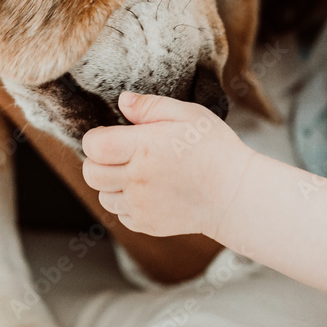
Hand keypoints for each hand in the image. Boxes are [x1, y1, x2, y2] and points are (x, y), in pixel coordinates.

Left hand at [82, 92, 253, 238]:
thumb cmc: (215, 150)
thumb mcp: (189, 115)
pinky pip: (120, 214)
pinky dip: (127, 204)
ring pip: (102, 196)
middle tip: (122, 154)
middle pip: (90, 173)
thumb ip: (150, 106)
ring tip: (138, 173)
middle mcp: (136, 180)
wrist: (236, 196)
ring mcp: (140, 206)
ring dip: (112, 184)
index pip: (93, 146)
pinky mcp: (146, 225)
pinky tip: (149, 192)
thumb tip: (122, 101)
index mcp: (143, 148)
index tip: (113, 135)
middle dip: (99, 161)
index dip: (97, 138)